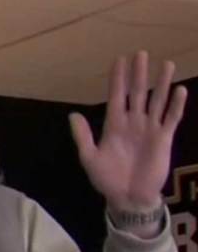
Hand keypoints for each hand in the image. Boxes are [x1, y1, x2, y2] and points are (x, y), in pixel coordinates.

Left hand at [69, 51, 186, 216]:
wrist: (128, 197)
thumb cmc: (107, 179)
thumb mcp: (89, 158)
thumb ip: (83, 136)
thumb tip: (72, 115)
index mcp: (114, 125)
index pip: (117, 96)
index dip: (118, 79)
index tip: (120, 59)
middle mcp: (133, 122)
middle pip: (137, 93)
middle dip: (139, 74)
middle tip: (141, 53)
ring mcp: (149, 129)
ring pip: (157, 101)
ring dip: (161, 83)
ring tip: (166, 64)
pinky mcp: (163, 139)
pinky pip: (171, 118)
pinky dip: (176, 105)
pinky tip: (180, 90)